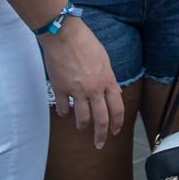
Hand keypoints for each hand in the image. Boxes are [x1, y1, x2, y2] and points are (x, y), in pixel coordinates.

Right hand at [39, 18, 124, 148]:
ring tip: (81, 127)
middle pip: (101, 119)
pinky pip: (64, 108)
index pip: (117, 109)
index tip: (115, 132)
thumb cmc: (86, 43)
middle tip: (99, 144)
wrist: (65, 35)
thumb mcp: (104, 60)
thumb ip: (109, 78)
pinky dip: (64, 112)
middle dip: (101, 135)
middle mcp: (94, 89)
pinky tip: (64, 112)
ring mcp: (77, 91)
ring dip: (82, 126)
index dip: (117, 123)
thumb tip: (113, 92)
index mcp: (107, 81)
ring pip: (82, 118)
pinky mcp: (61, 89)